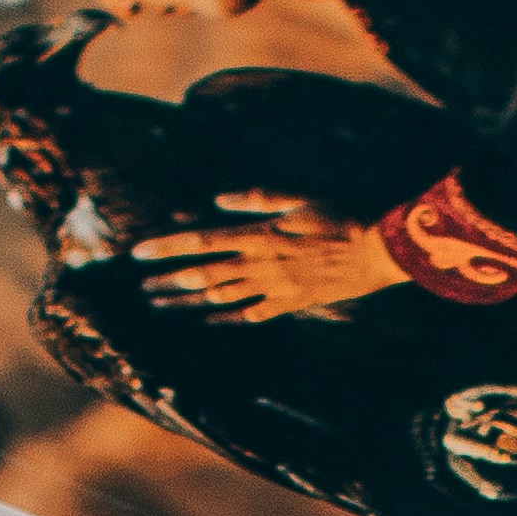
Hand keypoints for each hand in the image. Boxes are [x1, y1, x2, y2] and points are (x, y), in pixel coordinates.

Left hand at [133, 191, 412, 322]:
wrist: (377, 249)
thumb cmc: (340, 214)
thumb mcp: (296, 196)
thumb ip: (255, 198)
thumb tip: (217, 201)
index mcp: (258, 235)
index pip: (202, 241)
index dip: (168, 247)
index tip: (139, 254)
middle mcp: (260, 265)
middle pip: (204, 275)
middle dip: (169, 282)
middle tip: (142, 289)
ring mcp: (275, 288)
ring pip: (222, 298)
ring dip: (189, 302)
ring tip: (162, 306)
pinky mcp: (291, 303)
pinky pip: (252, 313)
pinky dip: (226, 317)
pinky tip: (207, 319)